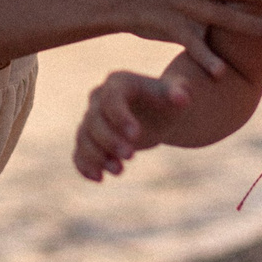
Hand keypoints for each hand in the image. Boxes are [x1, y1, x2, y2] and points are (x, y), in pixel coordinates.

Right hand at [74, 70, 188, 179]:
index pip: (111, 99)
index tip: (136, 136)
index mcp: (118, 83)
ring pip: (84, 138)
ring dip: (97, 156)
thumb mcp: (177, 94)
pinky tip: (99, 179)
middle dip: (110, 140)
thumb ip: (180, 92)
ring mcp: (91, 120)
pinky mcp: (89, 140)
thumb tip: (182, 98)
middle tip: (131, 156)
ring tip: (119, 171)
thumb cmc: (167, 101)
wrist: (158, 114)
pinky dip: (84, 166)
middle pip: (94, 120)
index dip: (120, 117)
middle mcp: (98, 99)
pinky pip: (79, 153)